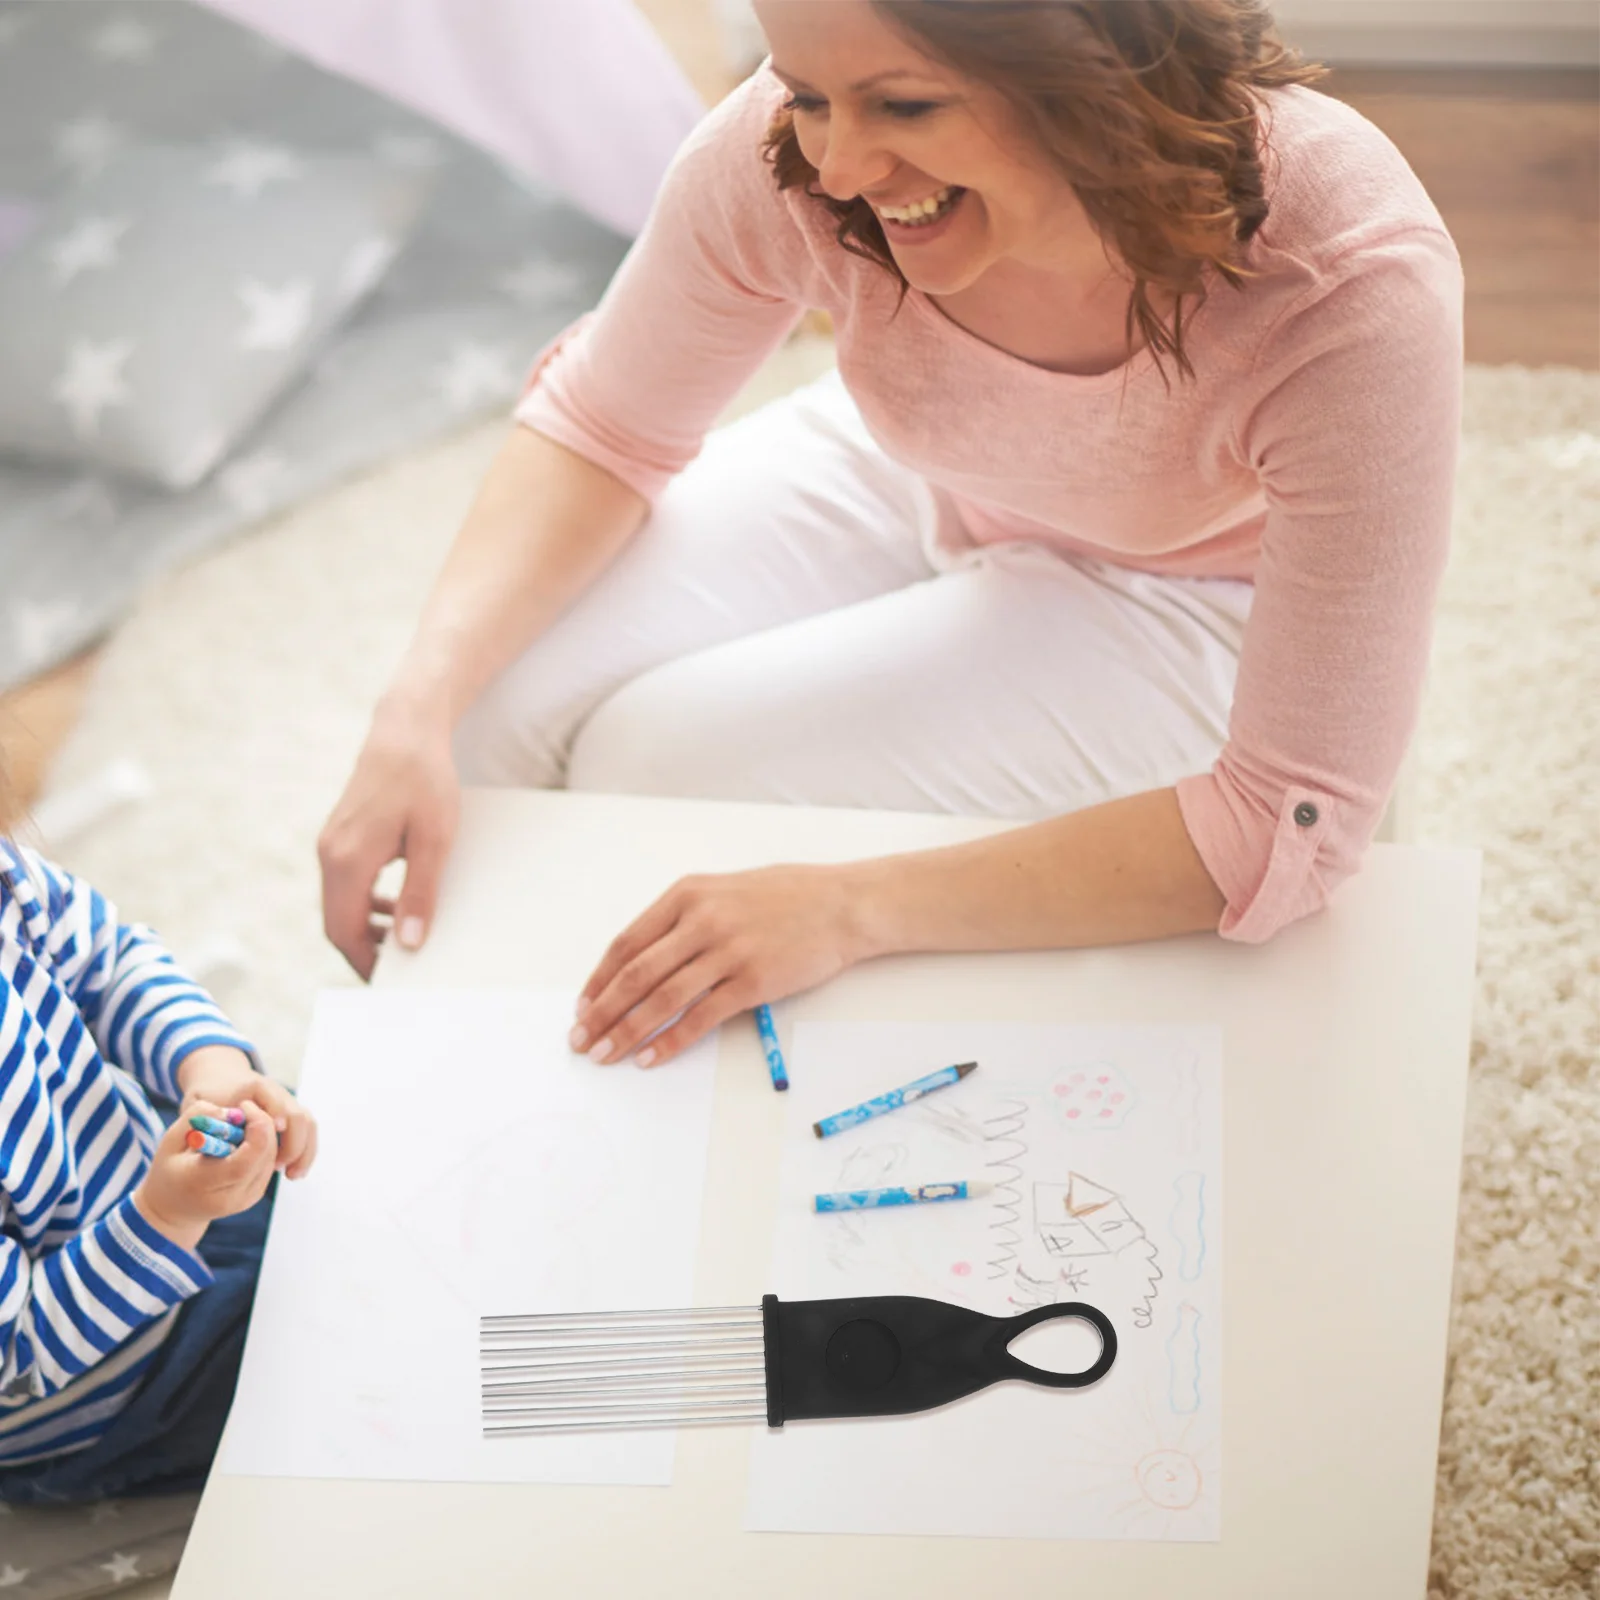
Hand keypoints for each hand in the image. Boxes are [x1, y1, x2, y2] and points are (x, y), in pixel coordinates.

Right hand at [133, 1100, 278, 1251]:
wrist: (173, 1209)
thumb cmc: (170, 1169)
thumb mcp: (170, 1140)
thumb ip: (197, 1118)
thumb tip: (232, 1112)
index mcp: (203, 1185)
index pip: (244, 1162)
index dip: (255, 1128)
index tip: (244, 1106)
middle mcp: (230, 1198)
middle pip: (264, 1155)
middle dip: (262, 1124)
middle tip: (245, 1108)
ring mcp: (246, 1199)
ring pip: (271, 1156)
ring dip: (263, 1133)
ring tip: (239, 1126)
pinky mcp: (256, 1194)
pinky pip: (269, 1161)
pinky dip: (263, 1144)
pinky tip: (243, 1139)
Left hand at [176, 1045, 317, 1179]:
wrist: (221, 1080)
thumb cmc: (208, 1096)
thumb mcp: (198, 1104)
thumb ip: (205, 1118)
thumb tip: (219, 1138)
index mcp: (254, 1086)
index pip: (273, 1099)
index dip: (277, 1114)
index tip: (276, 1131)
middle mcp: (277, 1092)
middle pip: (297, 1115)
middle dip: (292, 1143)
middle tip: (278, 1167)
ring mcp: (287, 1103)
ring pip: (307, 1124)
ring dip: (303, 1151)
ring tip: (291, 1175)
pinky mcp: (291, 1115)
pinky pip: (307, 1131)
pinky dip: (305, 1152)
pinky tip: (294, 1172)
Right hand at [318, 700, 459, 979]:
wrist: (405, 731)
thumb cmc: (424, 781)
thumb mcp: (434, 840)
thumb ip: (420, 893)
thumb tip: (411, 941)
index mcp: (347, 860)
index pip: (343, 932)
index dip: (364, 963)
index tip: (391, 983)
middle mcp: (330, 854)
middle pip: (337, 923)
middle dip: (365, 950)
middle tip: (402, 969)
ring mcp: (331, 844)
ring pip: (340, 904)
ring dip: (366, 927)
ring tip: (405, 939)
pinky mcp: (340, 836)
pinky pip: (346, 884)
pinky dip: (366, 903)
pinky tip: (395, 904)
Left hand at [570, 865, 866, 1068]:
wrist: (841, 904)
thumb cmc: (786, 896)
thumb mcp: (723, 891)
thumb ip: (683, 919)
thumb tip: (642, 962)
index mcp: (687, 894)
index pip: (627, 943)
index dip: (598, 980)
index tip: (583, 1007)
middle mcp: (702, 920)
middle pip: (636, 974)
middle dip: (602, 1013)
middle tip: (580, 1040)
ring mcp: (728, 951)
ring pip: (662, 998)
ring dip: (627, 1032)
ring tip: (605, 1055)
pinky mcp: (752, 981)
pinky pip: (701, 1017)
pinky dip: (670, 1041)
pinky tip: (650, 1057)